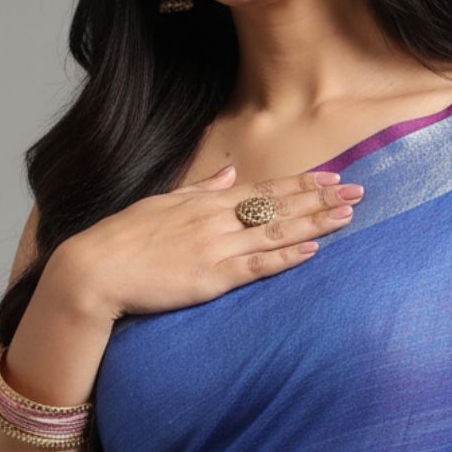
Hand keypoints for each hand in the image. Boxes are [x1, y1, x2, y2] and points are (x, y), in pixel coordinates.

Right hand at [56, 164, 363, 323]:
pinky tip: (312, 250)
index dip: (301, 183)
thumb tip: (230, 173)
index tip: (332, 176)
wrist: (93, 269)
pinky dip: (285, 258)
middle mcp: (216, 220)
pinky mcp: (210, 279)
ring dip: (314, 223)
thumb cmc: (122, 239)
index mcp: (206, 202)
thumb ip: (201, 189)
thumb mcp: (162, 203)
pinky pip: (256, 266)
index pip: (264, 189)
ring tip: (347, 215)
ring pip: (275, 232)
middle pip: (279, 207)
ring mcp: (215, 249)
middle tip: (358, 191)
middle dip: (320, 198)